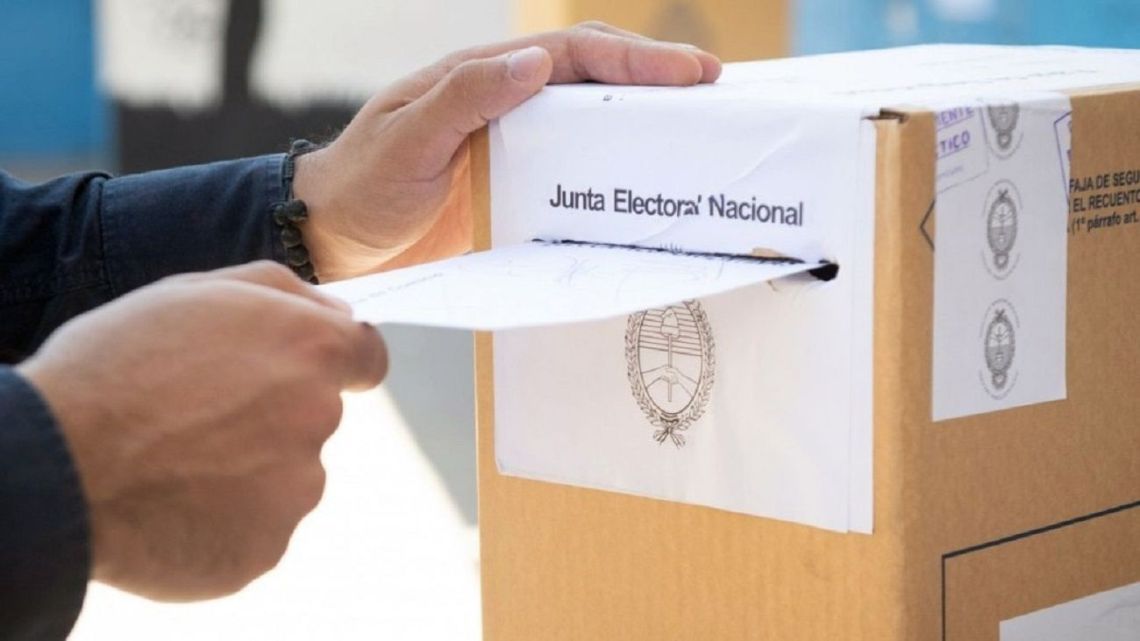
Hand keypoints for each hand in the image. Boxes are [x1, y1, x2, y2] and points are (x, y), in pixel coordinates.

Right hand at [16, 262, 386, 600]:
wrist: (56, 467)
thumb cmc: (115, 368)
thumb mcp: (194, 292)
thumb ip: (282, 294)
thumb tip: (339, 313)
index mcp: (311, 350)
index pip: (367, 357)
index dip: (334, 362)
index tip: (299, 370)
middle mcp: (319, 418)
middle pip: (314, 416)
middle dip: (271, 414)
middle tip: (197, 416)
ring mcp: (297, 490)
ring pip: (287, 475)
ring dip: (248, 469)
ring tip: (175, 462)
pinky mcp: (268, 547)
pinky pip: (258, 527)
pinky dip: (227, 519)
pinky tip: (175, 504)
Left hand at [293, 22, 721, 280]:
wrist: (334, 238)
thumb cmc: (362, 183)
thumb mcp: (407, 139)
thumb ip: (465, 98)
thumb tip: (535, 62)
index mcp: (485, 77)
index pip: (574, 55)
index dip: (635, 59)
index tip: (691, 72)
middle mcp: (510, 105)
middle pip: (598, 81)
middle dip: (659, 82)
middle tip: (719, 96)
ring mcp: (518, 148)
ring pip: (595, 128)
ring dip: (646, 128)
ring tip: (702, 138)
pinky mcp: (519, 192)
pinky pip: (578, 179)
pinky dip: (616, 178)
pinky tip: (646, 193)